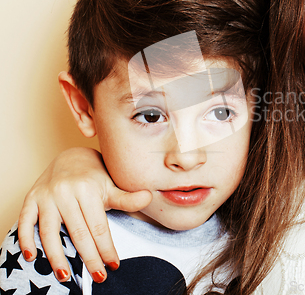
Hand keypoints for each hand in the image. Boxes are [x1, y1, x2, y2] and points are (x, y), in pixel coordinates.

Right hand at [18, 147, 152, 281]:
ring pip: (50, 232)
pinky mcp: (31, 199)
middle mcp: (65, 192)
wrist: (71, 156)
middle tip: (98, 276)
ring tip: (66, 276)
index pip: (98, 226)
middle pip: (77, 232)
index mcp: (87, 189)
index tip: (114, 265)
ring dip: (56, 256)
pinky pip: (25, 221)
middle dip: (89, 257)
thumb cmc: (95, 176)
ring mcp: (46, 196)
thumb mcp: (112, 185)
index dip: (106, 248)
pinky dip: (26, 239)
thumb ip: (127, 197)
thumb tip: (149, 196)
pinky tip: (32, 256)